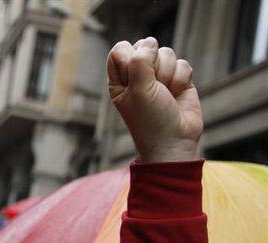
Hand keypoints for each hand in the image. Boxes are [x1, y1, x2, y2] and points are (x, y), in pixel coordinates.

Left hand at [107, 37, 202, 162]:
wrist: (174, 141)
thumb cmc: (149, 120)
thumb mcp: (138, 89)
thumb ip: (139, 61)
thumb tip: (150, 42)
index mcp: (119, 80)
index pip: (120, 50)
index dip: (130, 57)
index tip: (134, 77)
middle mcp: (138, 76)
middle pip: (145, 47)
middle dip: (152, 64)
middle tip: (153, 86)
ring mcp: (159, 77)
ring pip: (166, 53)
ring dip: (168, 74)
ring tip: (165, 94)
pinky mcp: (179, 80)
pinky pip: (183, 64)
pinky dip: (181, 79)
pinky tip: (177, 95)